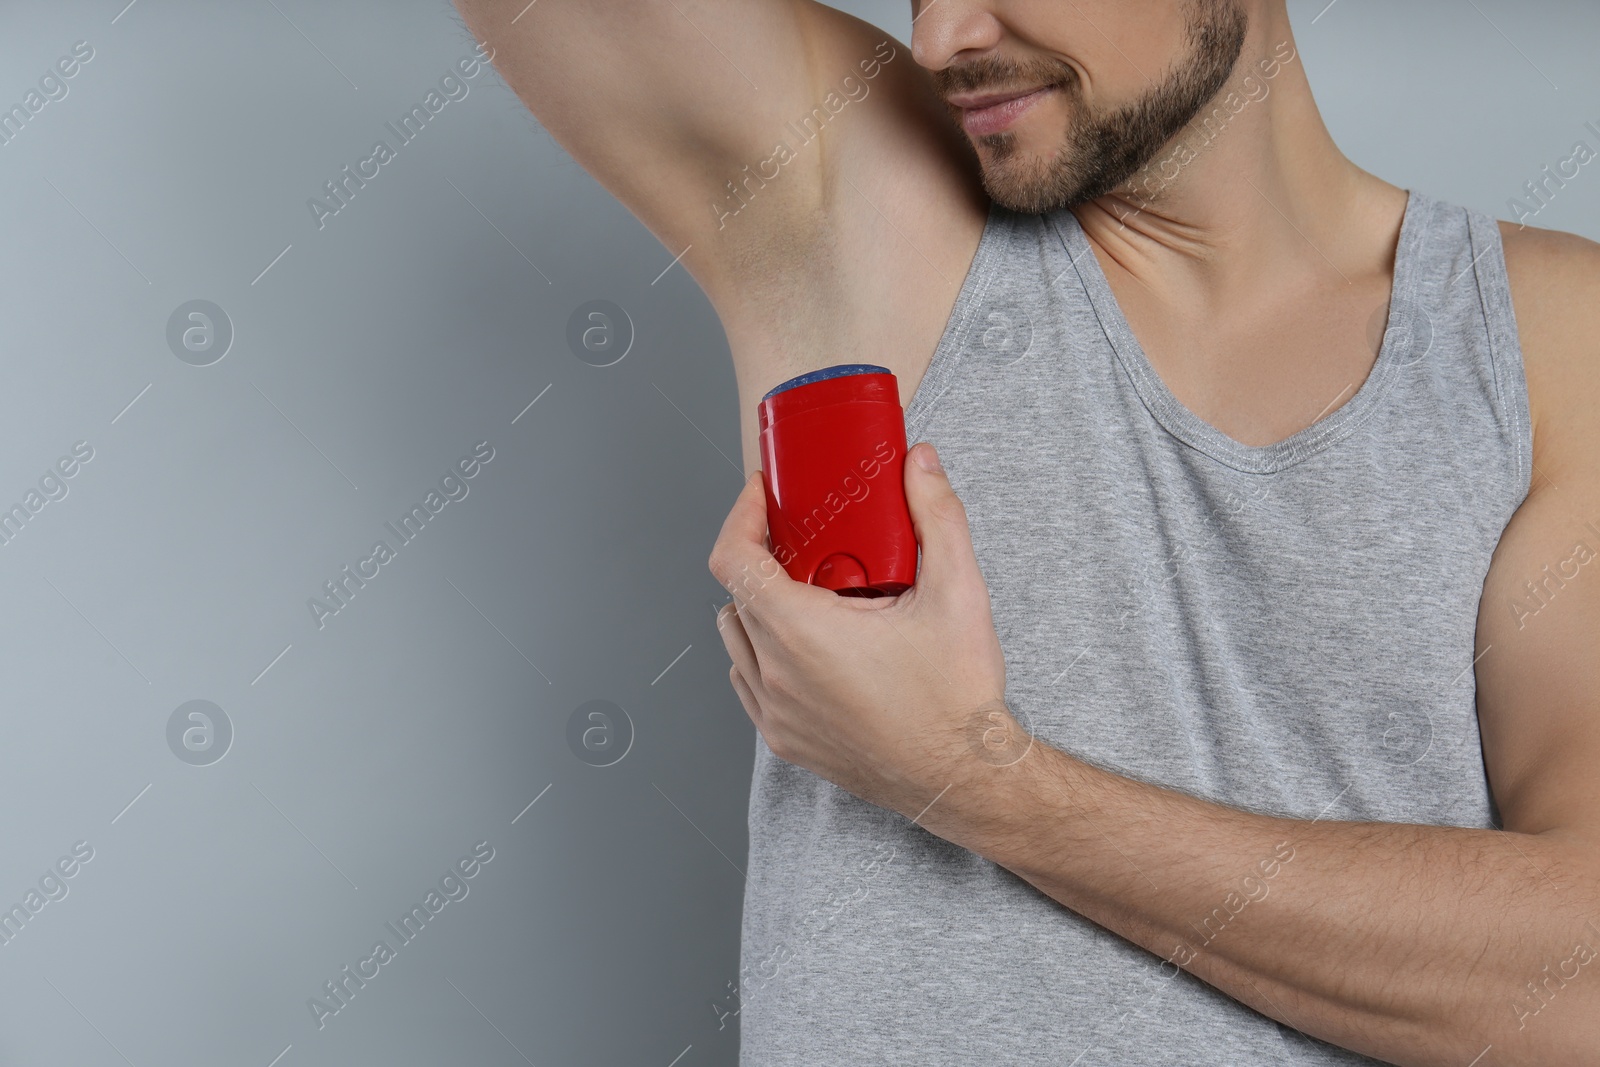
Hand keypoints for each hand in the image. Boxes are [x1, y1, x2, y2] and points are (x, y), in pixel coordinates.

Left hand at [708, 442, 1013, 819]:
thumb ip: (937, 515)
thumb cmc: (957, 699)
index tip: (763, 498)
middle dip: (764, 558)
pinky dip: (764, 653)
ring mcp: (775, 712)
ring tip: (813, 594)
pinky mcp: (784, 739)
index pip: (733, 558)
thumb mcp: (958, 592)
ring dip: (760, 607)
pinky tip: (810, 645)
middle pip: (736, 592)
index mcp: (803, 632)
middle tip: (808, 542)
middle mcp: (777, 673)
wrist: (965, 777)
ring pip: (736, 638)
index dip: (740, 516)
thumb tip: (919, 465)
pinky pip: (748, 681)